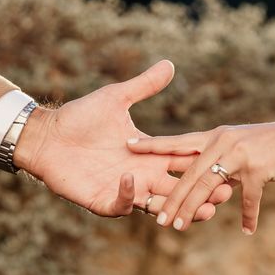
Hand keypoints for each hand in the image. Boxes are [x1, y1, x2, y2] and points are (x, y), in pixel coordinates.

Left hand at [14, 60, 232, 217]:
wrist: (47, 136)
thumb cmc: (81, 116)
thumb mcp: (117, 98)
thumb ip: (144, 86)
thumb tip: (169, 64)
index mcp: (150, 153)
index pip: (184, 162)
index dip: (204, 165)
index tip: (227, 165)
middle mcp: (143, 174)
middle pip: (179, 189)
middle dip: (202, 194)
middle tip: (222, 194)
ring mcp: (125, 189)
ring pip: (159, 205)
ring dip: (178, 207)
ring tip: (200, 210)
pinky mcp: (104, 200)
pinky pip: (123, 205)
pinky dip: (129, 196)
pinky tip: (133, 180)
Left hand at [127, 120, 274, 233]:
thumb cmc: (274, 144)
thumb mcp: (242, 147)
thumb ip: (222, 162)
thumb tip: (208, 183)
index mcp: (215, 137)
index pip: (177, 143)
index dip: (153, 146)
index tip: (129, 147)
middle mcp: (222, 143)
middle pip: (188, 176)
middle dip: (171, 200)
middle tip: (156, 220)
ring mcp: (239, 155)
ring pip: (207, 188)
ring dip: (193, 210)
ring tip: (178, 227)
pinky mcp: (257, 169)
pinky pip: (248, 199)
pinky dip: (249, 215)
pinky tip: (248, 230)